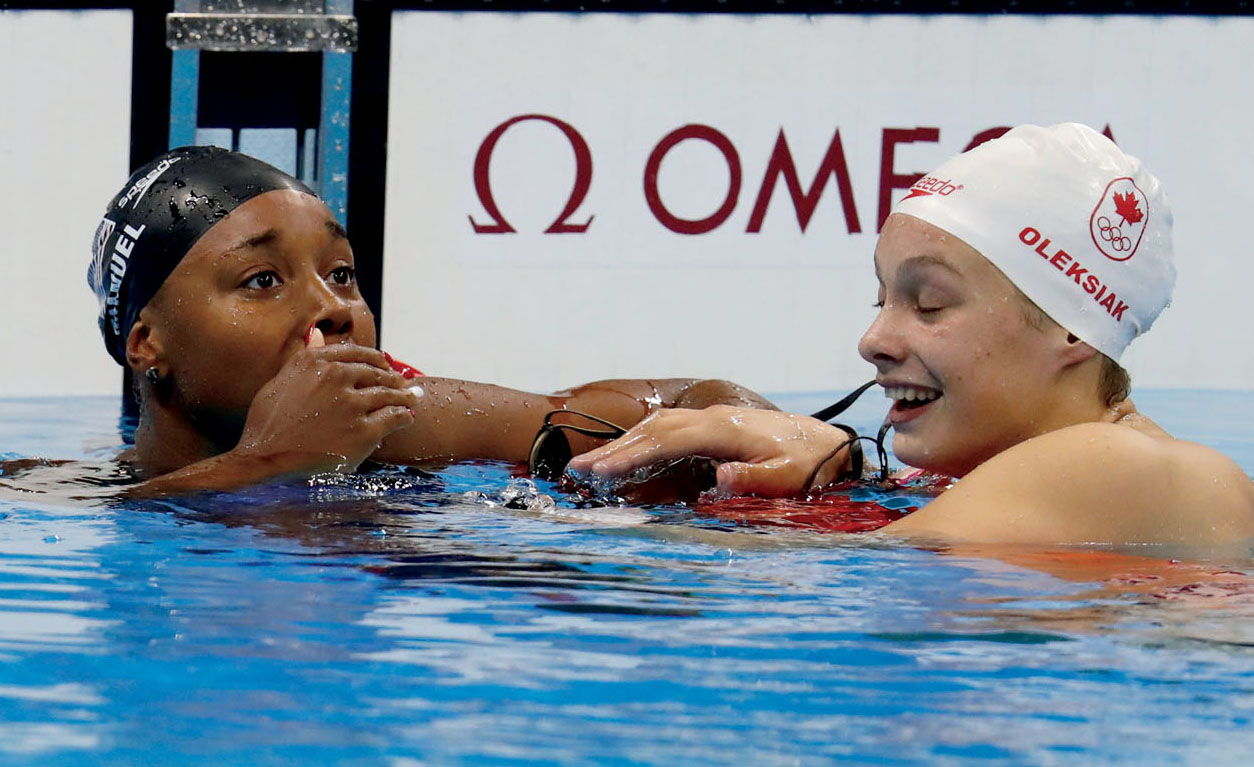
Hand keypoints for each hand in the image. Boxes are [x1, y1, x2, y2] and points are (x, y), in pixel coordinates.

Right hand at [233, 329, 419, 473]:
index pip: (357, 352)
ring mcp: (352, 404)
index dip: (375, 358)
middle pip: (376, 373)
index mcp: (315, 362)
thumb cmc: (267, 424)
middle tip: (404, 382)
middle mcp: (336, 377)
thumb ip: (305, 357)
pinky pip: (394, 418)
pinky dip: (403, 416)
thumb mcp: (280, 381)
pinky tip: (407, 417)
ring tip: (413, 397)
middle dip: (393, 377)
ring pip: (389, 393)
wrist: (264, 460)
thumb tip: (317, 333)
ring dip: (405, 395)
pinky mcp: (364, 431)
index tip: (384, 363)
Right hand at [565, 405, 856, 497]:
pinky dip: (642, 440)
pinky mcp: (713, 426)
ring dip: (625, 443)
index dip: (631, 455)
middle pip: (653, 429)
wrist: (829, 445)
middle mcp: (712, 418)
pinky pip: (669, 429)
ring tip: (592, 465)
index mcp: (724, 429)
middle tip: (577, 469)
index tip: (601, 472)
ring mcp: (711, 418)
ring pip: (657, 425)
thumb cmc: (809, 466)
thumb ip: (753, 481)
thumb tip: (719, 481)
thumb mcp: (787, 479)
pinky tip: (627, 455)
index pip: (666, 440)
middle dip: (614, 449)